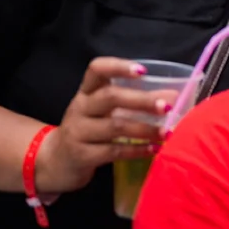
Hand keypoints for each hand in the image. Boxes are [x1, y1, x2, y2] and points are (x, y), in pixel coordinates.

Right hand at [36, 58, 176, 194]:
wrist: (55, 162)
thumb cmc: (88, 130)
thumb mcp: (104, 112)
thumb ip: (133, 102)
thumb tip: (173, 97)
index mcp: (86, 92)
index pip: (96, 69)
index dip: (119, 66)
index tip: (143, 71)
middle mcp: (80, 108)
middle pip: (110, 97)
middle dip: (142, 100)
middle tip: (167, 107)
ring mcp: (78, 132)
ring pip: (115, 126)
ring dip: (145, 129)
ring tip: (167, 132)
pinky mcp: (81, 155)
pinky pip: (113, 151)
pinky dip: (137, 150)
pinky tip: (154, 149)